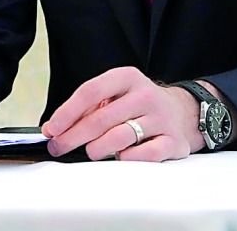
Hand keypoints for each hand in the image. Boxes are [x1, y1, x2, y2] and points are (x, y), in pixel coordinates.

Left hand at [41, 66, 204, 161]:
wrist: (184, 111)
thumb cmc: (139, 105)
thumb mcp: (116, 95)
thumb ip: (88, 108)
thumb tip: (55, 128)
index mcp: (126, 78)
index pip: (90, 92)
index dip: (67, 112)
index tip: (52, 128)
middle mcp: (145, 95)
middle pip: (102, 118)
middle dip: (74, 136)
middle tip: (59, 147)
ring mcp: (161, 118)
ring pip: (121, 137)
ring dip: (98, 148)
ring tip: (90, 152)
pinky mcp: (173, 141)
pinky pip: (145, 154)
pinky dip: (128, 158)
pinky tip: (120, 157)